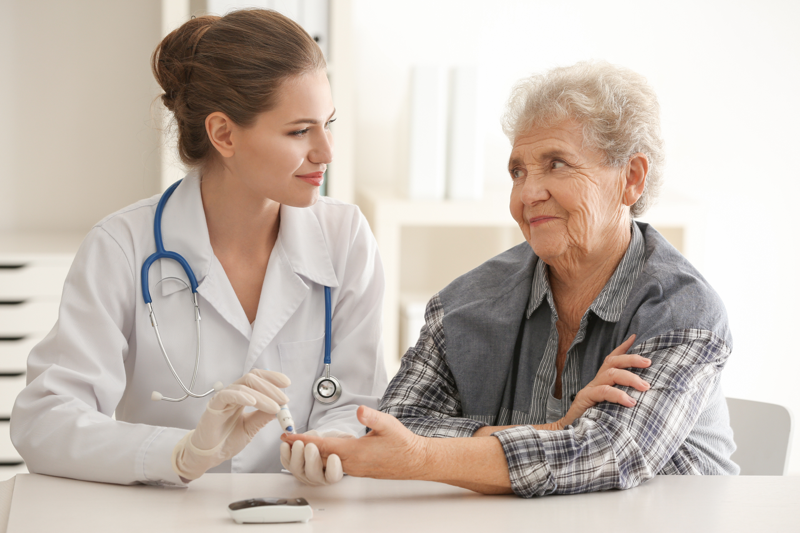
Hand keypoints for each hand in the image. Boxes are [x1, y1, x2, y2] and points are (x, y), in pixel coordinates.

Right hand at [172, 369, 289, 480]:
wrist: (209, 456)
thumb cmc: (226, 440)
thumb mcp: (251, 428)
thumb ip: (263, 417)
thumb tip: (281, 407)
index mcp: (241, 397)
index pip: (257, 379)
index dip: (272, 378)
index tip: (287, 383)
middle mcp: (232, 394)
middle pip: (252, 379)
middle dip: (271, 387)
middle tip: (284, 399)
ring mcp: (222, 399)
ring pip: (244, 386)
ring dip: (263, 395)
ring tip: (275, 407)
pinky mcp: (213, 407)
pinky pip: (227, 395)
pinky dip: (241, 396)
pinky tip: (253, 401)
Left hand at [281, 406, 428, 479]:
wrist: (414, 461)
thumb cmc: (402, 443)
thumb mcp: (388, 424)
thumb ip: (372, 417)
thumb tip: (359, 410)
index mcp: (355, 452)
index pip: (322, 446)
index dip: (303, 441)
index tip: (288, 436)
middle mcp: (351, 463)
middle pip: (319, 456)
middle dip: (301, 448)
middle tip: (287, 439)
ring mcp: (354, 469)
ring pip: (326, 462)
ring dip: (312, 453)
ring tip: (300, 443)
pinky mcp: (358, 470)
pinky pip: (335, 464)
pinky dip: (324, 456)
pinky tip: (322, 450)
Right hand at [472, 335, 650, 436]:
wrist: (569, 437)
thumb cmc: (594, 424)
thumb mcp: (611, 410)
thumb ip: (621, 402)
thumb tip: (642, 400)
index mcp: (602, 383)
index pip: (611, 360)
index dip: (623, 348)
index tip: (634, 337)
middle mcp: (595, 383)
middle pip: (612, 362)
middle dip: (632, 358)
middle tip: (649, 362)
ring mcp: (590, 390)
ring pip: (611, 373)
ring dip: (630, 377)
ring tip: (645, 386)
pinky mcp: (585, 399)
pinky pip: (603, 391)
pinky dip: (618, 394)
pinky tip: (630, 402)